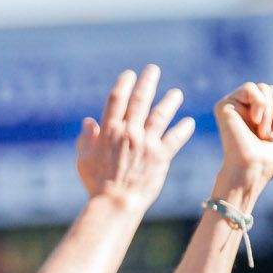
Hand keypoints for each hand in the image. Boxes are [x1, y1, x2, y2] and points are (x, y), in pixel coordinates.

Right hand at [76, 65, 196, 210]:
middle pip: (140, 100)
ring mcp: (146, 143)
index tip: (130, 74)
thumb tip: (89, 121)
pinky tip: (189, 122)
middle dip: (147, 82)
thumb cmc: (96, 184)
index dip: (124, 83)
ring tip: (177, 93)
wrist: (115, 203)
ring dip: (169, 101)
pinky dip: (183, 129)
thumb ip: (86, 139)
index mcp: (109, 130)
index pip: (117, 99)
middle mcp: (129, 132)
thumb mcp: (83, 160)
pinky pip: (174, 139)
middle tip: (154, 69)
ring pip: (160, 115)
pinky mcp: (160, 156)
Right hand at [212, 82, 272, 197]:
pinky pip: (250, 88)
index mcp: (255, 116)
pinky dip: (260, 103)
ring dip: (271, 110)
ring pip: (262, 88)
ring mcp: (233, 106)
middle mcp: (243, 109)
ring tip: (264, 131)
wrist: (253, 170)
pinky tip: (256, 119)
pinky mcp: (224, 106)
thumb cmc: (266, 162)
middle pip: (270, 89)